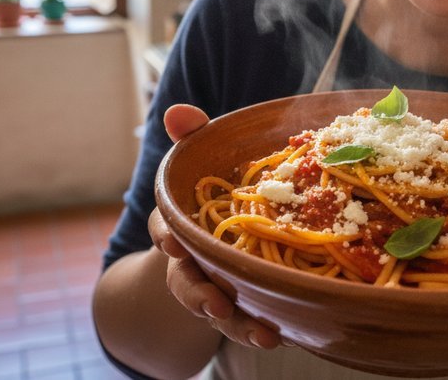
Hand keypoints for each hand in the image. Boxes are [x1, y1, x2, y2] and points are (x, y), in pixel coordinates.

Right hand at [151, 103, 284, 349]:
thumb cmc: (214, 192)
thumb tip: (178, 112)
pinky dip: (260, 329)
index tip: (174, 244)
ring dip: (237, 324)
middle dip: (198, 295)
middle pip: (186, 282)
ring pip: (219, 310)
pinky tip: (282, 335)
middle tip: (215, 303)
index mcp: (179, 226)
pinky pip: (247, 320)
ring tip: (263, 334)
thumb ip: (193, 136)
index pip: (165, 231)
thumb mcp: (205, 159)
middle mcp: (192, 262)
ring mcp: (217, 286)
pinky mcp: (244, 302)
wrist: (231, 230)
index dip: (166, 238)